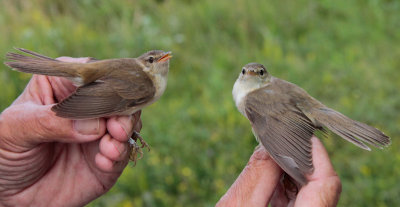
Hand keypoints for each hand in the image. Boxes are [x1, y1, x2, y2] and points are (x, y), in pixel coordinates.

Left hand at [0, 57, 140, 205]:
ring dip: (124, 133)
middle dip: (122, 110)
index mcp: (63, 88)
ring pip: (128, 122)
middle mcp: (88, 107)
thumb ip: (49, 122)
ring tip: (109, 148)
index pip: (90, 72)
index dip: (104, 80)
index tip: (108, 95)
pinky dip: (119, 155)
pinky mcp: (108, 158)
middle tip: (116, 129)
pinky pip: (124, 152)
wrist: (11, 196)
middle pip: (117, 96)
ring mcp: (100, 133)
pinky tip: (103, 163)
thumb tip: (93, 125)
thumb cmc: (5, 153)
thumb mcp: (15, 130)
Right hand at [217, 136, 341, 206]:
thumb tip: (270, 146)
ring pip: (308, 192)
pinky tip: (269, 176)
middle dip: (301, 161)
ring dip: (291, 172)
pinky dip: (284, 185)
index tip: (303, 136)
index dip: (318, 156)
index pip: (327, 184)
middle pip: (319, 186)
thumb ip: (257, 176)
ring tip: (272, 154)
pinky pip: (295, 200)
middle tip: (280, 140)